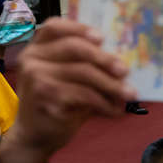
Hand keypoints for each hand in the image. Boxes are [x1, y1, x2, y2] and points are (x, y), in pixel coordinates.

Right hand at [0, 18, 132, 162]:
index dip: (79, 28)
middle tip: (125, 71)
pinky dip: (105, 103)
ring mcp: (36, 78)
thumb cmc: (58, 101)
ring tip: (130, 95)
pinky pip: (84, 95)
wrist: (36, 135)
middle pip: (74, 48)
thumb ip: (86, 63)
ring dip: (112, 85)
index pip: (55, 26)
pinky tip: (115, 110)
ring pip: (83, 73)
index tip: (102, 38)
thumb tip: (124, 58)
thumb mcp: (68, 77)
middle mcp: (32, 59)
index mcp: (37, 48)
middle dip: (104, 59)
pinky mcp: (45, 98)